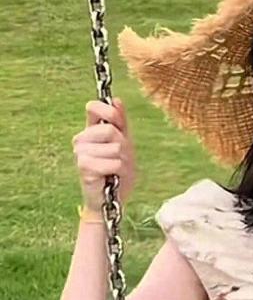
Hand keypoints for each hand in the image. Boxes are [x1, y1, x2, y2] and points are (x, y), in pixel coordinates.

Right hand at [72, 98, 135, 212]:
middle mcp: (82, 139)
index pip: (93, 107)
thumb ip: (121, 122)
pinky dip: (119, 171)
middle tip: (121, 158)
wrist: (111, 199)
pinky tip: (112, 177)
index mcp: (91, 130)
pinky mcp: (83, 167)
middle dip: (123, 145)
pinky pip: (113, 162)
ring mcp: (80, 152)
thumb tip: (117, 100)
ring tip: (117, 169)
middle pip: (110, 130)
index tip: (118, 123)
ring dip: (123, 160)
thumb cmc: (118, 171)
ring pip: (114, 147)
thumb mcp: (125, 143)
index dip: (109, 111)